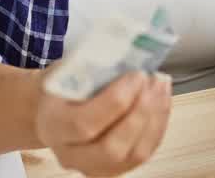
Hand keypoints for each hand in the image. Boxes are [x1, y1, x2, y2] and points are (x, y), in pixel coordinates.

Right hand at [34, 71, 172, 176]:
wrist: (52, 111)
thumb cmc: (61, 87)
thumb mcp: (65, 70)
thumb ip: (90, 65)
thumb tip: (128, 48)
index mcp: (53, 126)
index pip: (84, 124)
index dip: (116, 101)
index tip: (136, 75)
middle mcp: (71, 155)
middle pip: (111, 148)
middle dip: (140, 113)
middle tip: (153, 81)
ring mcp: (94, 167)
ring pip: (134, 154)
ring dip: (155, 117)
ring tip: (161, 85)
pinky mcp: (116, 168)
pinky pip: (144, 152)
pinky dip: (158, 124)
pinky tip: (162, 99)